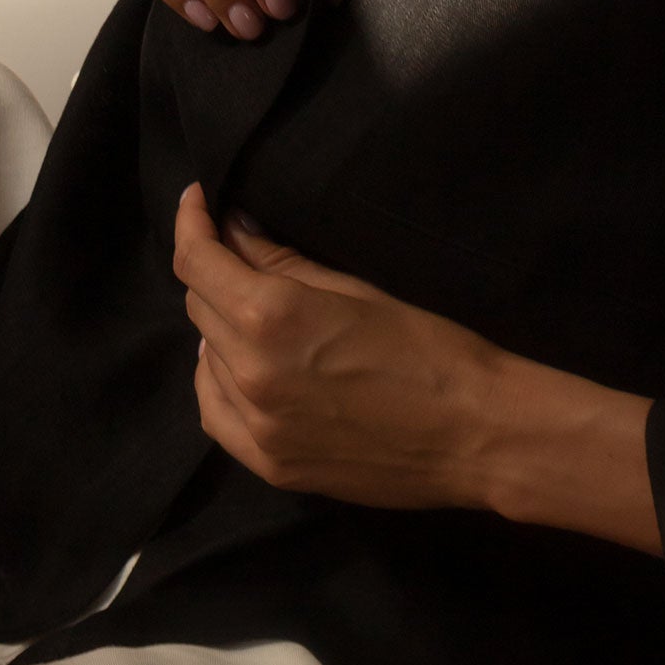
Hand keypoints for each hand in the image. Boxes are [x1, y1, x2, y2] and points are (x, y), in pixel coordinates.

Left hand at [173, 183, 504, 512]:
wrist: (474, 434)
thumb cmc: (429, 349)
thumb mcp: (355, 289)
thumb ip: (281, 260)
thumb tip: (232, 228)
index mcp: (270, 317)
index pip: (197, 262)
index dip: (190, 223)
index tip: (196, 201)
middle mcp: (249, 372)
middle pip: (198, 308)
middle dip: (214, 274)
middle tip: (243, 258)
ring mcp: (256, 425)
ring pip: (204, 361)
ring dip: (219, 331)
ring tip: (255, 319)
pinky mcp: (268, 463)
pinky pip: (216, 413)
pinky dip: (219, 382)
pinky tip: (242, 370)